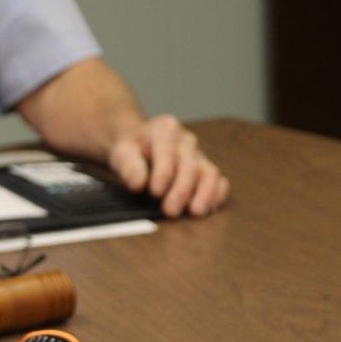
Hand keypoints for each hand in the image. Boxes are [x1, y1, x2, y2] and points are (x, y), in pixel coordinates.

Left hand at [108, 114, 229, 216]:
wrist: (140, 145)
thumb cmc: (131, 149)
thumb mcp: (122, 152)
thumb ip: (128, 165)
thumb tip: (138, 184)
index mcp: (165, 129)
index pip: (167, 151)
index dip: (164, 172)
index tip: (155, 192)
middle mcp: (186, 141)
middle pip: (190, 165)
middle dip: (181, 190)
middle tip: (170, 210)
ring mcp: (199, 155)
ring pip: (209, 173)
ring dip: (204, 194)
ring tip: (195, 212)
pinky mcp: (206, 170)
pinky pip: (218, 181)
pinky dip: (216, 195)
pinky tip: (209, 208)